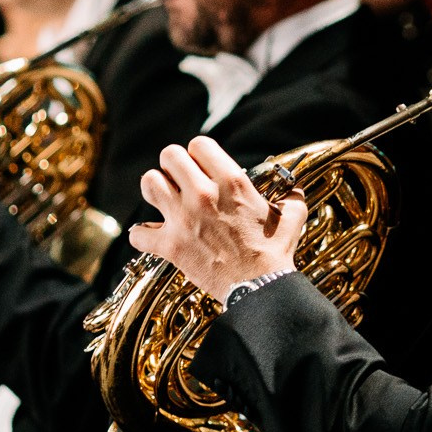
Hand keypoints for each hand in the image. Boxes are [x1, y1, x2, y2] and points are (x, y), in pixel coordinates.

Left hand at [127, 137, 305, 302]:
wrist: (260, 288)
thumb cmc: (274, 253)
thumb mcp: (291, 217)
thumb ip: (290, 197)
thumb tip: (292, 189)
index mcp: (232, 182)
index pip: (199, 144)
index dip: (198, 153)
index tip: (201, 166)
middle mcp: (203, 194)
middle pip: (169, 156)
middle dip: (173, 166)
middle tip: (179, 180)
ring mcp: (183, 219)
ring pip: (149, 183)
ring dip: (155, 190)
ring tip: (164, 201)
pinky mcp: (170, 246)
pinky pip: (138, 233)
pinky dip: (143, 235)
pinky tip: (154, 236)